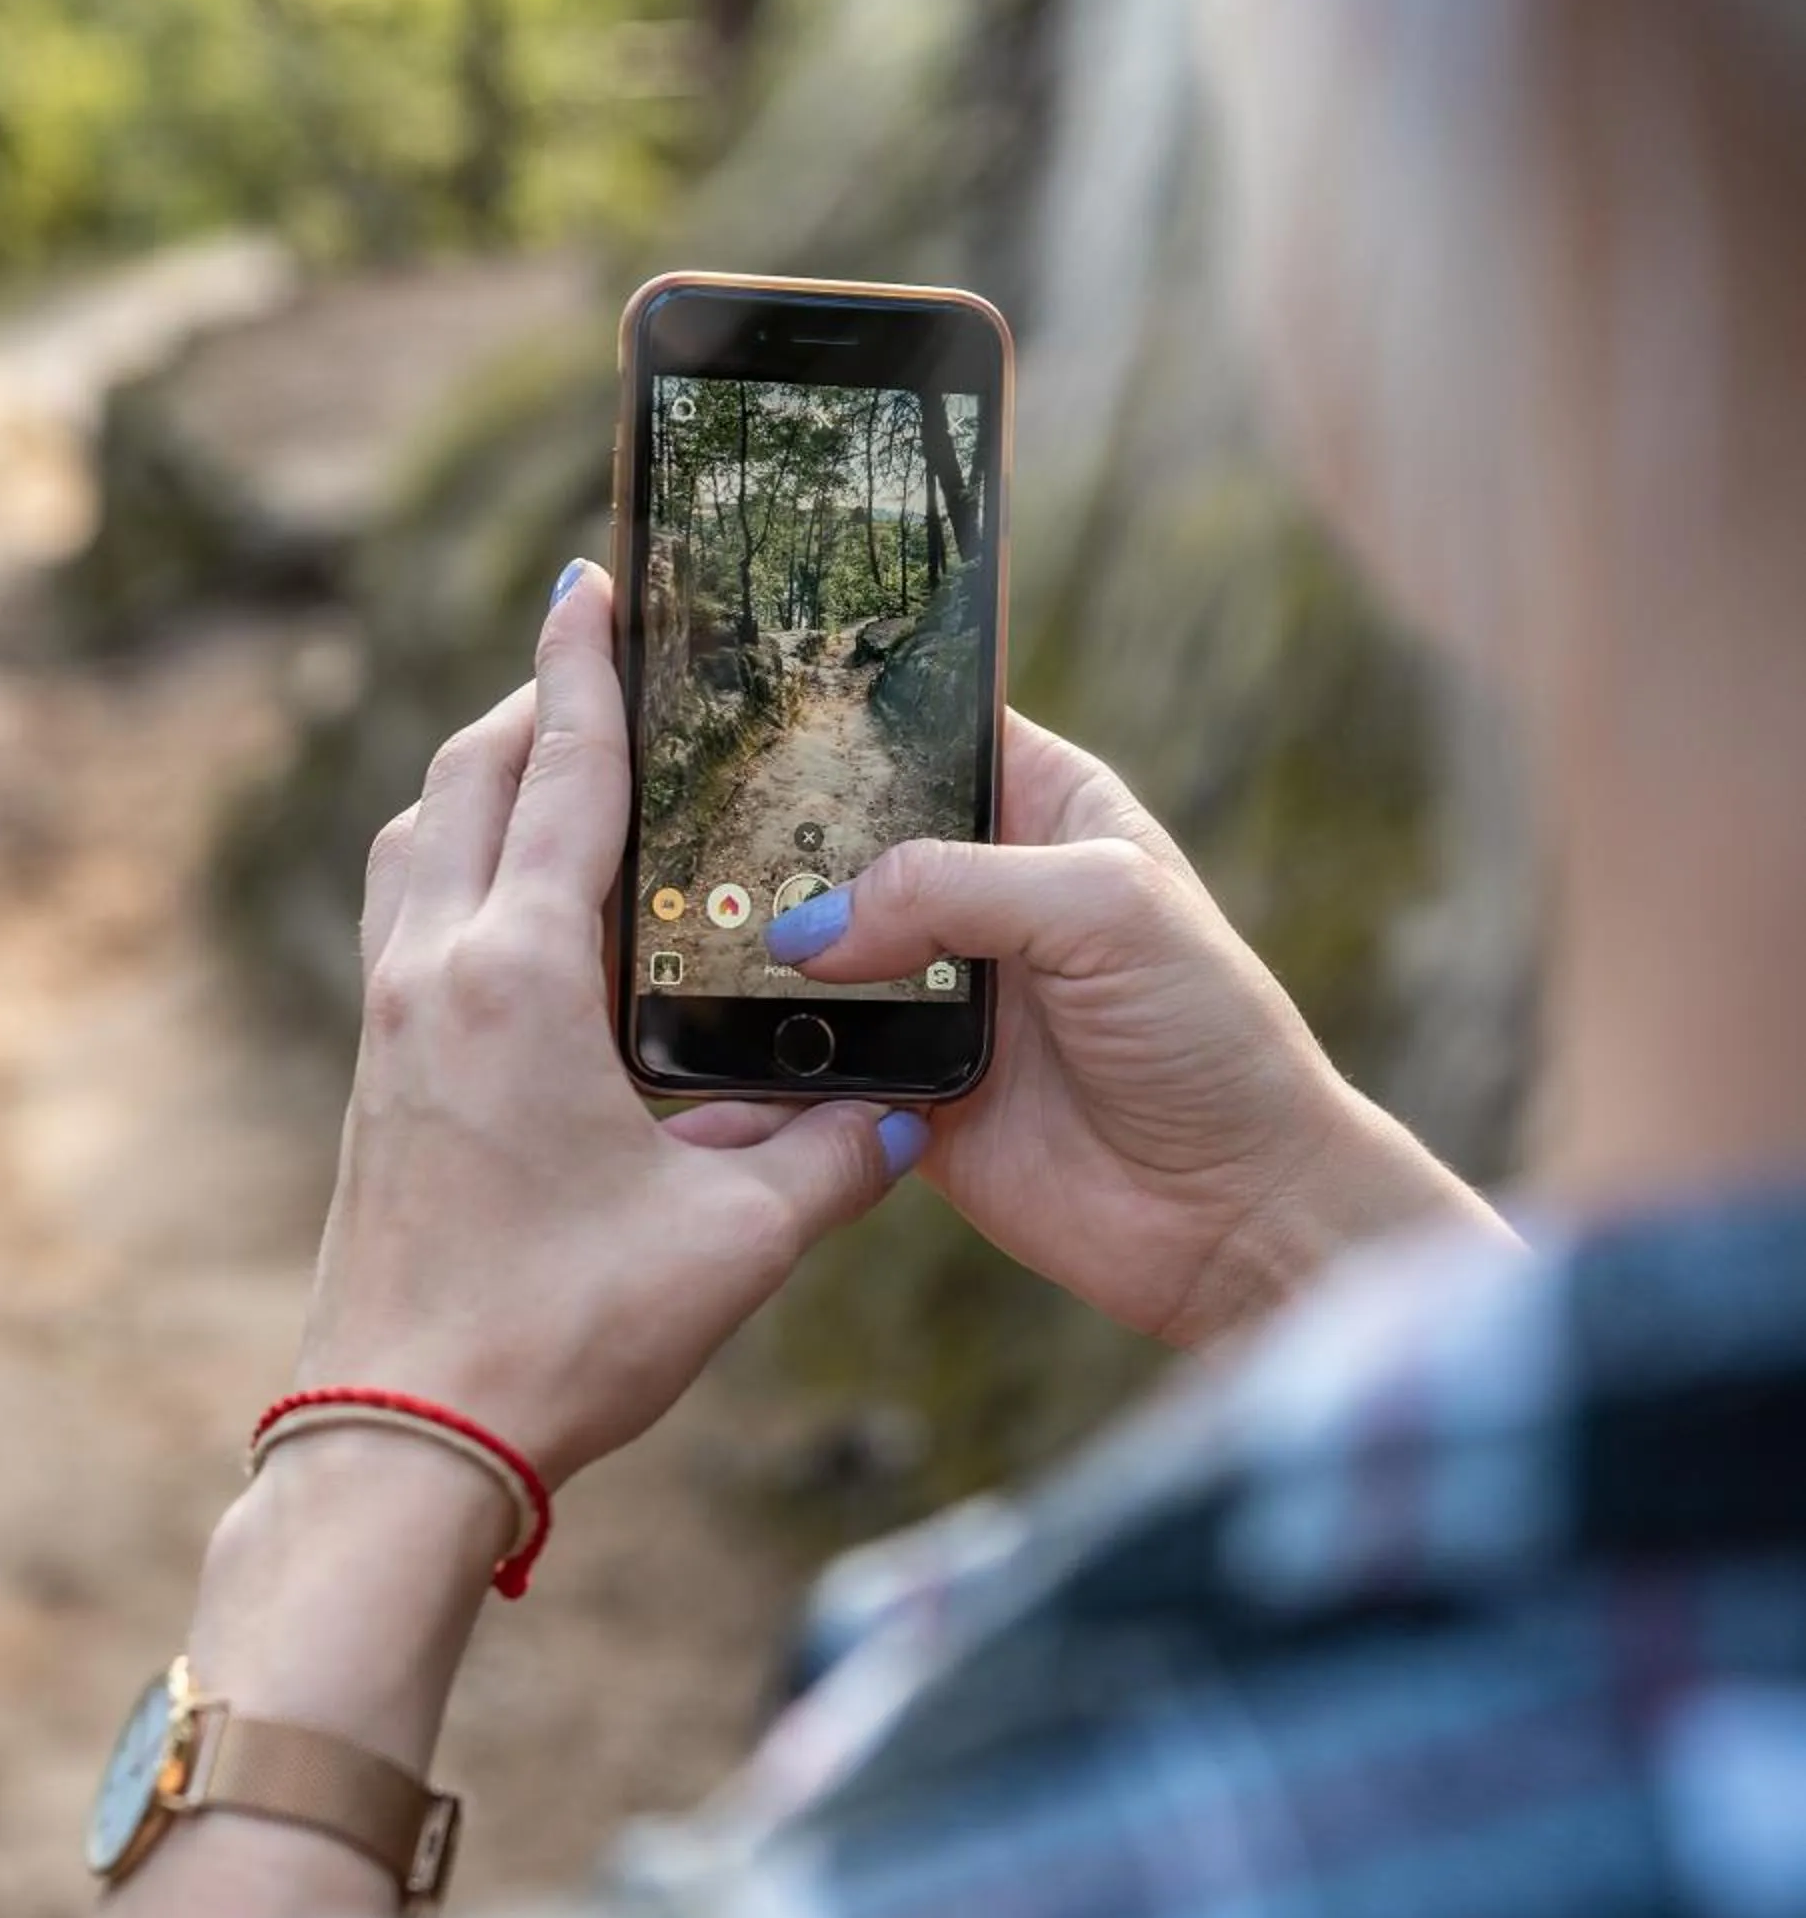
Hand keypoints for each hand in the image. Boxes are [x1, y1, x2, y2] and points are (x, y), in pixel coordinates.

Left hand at [298, 560, 923, 1490]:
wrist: (399, 1439)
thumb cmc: (560, 1335)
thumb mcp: (731, 1245)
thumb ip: (834, 1161)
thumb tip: (911, 1117)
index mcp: (517, 977)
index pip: (566, 775)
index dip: (591, 668)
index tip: (594, 579)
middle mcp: (434, 970)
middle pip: (471, 777)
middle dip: (538, 700)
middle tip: (605, 651)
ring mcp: (389, 1018)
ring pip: (421, 836)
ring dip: (486, 776)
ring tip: (565, 760)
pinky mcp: (376, 1068)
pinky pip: (409, 907)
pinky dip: (459, 856)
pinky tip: (523, 901)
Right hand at [763, 713, 1508, 1347]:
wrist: (1233, 1213)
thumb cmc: (1209, 1037)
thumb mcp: (1104, 908)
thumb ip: (955, 884)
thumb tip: (815, 927)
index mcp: (1046, 810)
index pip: (931, 731)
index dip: (854, 715)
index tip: (758, 704)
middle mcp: (983, 892)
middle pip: (851, 837)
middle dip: (781, 836)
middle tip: (693, 830)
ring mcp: (939, 991)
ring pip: (817, 948)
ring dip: (765, 946)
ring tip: (685, 926)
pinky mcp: (908, 1086)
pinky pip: (814, 1058)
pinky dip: (771, 1050)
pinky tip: (717, 1030)